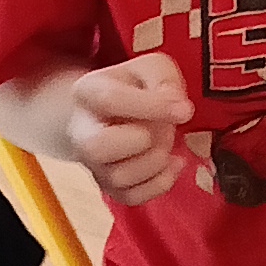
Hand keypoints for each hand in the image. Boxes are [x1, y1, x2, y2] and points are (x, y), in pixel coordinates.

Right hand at [64, 52, 191, 204]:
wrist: (114, 113)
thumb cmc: (135, 87)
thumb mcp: (152, 67)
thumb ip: (164, 79)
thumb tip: (178, 107)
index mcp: (87, 92)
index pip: (110, 100)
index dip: (151, 106)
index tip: (185, 110)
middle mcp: (81, 131)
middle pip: (96, 147)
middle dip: (140, 140)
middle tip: (163, 129)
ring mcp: (93, 164)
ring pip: (118, 176)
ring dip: (155, 161)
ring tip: (166, 141)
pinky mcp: (108, 187)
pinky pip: (131, 197)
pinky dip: (160, 183)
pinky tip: (173, 162)